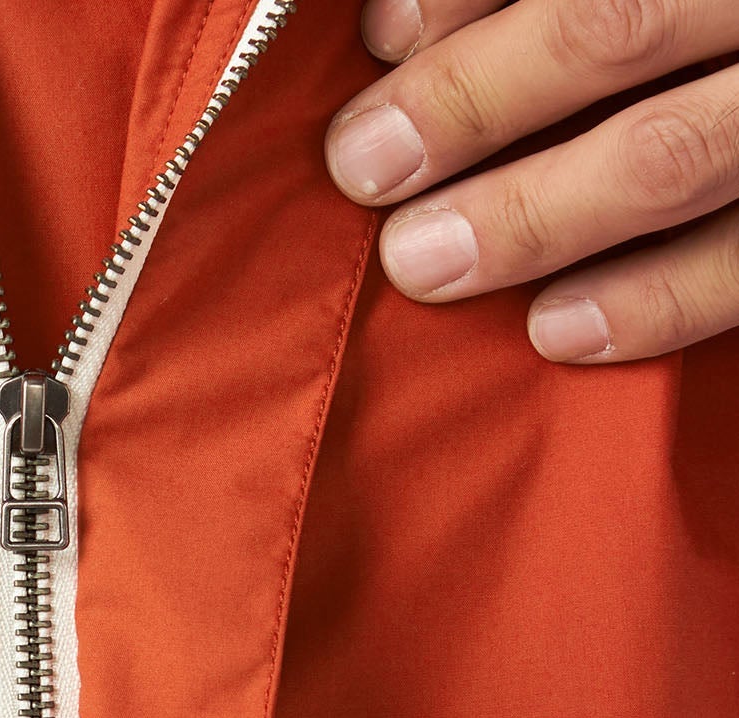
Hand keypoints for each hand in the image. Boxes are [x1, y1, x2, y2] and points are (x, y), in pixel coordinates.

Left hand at [324, 0, 738, 361]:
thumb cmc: (717, 30)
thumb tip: (408, 23)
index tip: (379, 37)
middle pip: (618, 26)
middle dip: (474, 102)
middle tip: (368, 167)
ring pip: (678, 154)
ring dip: (535, 213)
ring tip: (424, 264)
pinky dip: (658, 301)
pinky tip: (557, 332)